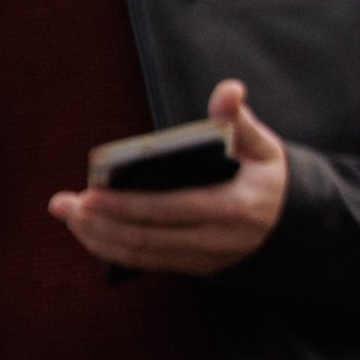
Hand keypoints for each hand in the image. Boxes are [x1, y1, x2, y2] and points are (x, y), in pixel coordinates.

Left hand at [51, 78, 289, 275]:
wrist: (296, 224)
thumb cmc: (267, 175)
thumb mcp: (262, 146)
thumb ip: (239, 120)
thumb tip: (229, 90)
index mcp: (233, 205)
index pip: (171, 207)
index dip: (126, 205)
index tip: (90, 193)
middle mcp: (218, 238)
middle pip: (148, 235)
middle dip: (99, 222)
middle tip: (63, 205)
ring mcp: (206, 258)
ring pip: (143, 253)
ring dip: (99, 238)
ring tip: (69, 216)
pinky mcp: (196, 268)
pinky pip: (148, 264)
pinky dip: (114, 250)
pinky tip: (90, 232)